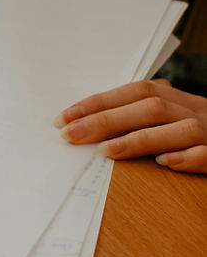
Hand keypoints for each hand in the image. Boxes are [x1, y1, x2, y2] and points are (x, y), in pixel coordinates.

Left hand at [55, 79, 206, 172]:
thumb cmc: (198, 137)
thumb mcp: (171, 121)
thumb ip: (140, 120)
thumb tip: (88, 127)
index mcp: (177, 100)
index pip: (134, 92)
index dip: (98, 103)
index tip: (63, 119)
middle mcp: (194, 111)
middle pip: (150, 107)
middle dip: (106, 120)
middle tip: (71, 136)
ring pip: (179, 128)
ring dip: (141, 139)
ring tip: (107, 151)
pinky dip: (189, 158)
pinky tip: (166, 163)